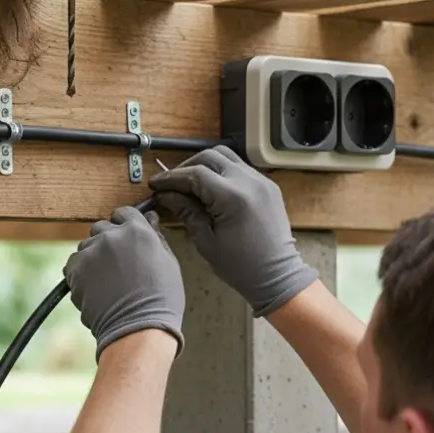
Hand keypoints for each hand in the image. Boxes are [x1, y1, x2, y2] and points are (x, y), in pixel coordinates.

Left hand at [63, 206, 184, 359]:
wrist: (138, 329)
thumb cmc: (160, 300)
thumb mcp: (168, 263)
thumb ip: (155, 237)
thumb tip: (149, 219)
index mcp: (137, 231)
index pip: (124, 212)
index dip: (124, 224)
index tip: (125, 237)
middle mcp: (111, 236)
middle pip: (101, 227)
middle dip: (107, 241)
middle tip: (117, 264)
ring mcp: (91, 252)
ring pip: (86, 246)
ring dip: (93, 257)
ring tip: (106, 281)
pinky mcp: (75, 270)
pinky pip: (73, 264)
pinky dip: (80, 273)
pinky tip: (94, 287)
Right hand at [148, 146, 316, 317]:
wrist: (277, 275)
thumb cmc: (239, 266)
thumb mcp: (206, 242)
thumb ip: (186, 212)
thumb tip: (165, 195)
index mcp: (233, 197)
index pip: (195, 174)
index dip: (172, 178)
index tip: (155, 184)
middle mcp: (249, 181)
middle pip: (210, 157)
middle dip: (187, 167)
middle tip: (172, 184)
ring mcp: (262, 181)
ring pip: (227, 157)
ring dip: (205, 165)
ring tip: (190, 184)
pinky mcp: (268, 185)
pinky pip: (240, 168)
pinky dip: (221, 172)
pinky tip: (211, 189)